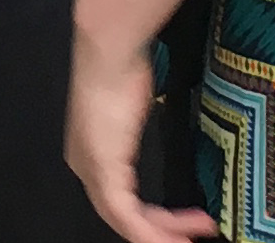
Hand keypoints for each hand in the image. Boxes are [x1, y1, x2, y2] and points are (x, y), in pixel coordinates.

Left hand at [64, 29, 211, 242]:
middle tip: (186, 239)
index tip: (180, 220)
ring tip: (189, 241)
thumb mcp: (132, 102)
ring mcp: (92, 170)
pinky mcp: (105, 171)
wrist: (111, 51)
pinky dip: (153, 231)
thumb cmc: (122, 65)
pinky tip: (177, 235)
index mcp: (89, 153)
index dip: (149, 215)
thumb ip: (135, 127)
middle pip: (121, 215)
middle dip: (157, 230)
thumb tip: (145, 127)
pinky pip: (128, 217)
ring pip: (125, 222)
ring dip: (159, 235)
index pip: (118, 198)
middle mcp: (85, 166)